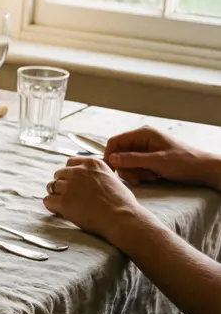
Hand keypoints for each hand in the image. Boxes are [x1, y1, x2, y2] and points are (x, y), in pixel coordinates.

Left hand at [44, 157, 148, 241]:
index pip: (70, 163)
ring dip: (56, 195)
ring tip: (66, 204)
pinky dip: (52, 206)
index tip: (74, 183)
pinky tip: (60, 211)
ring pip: (51, 186)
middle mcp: (79, 171)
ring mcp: (70, 186)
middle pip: (58, 174)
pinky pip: (48, 200)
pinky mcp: (64, 201)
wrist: (122, 217)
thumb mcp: (112, 178)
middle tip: (70, 196)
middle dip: (62, 184)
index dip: (70, 174)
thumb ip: (96, 175)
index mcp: (92, 163)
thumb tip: (87, 180)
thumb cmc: (121, 202)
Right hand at [103, 127, 220, 188]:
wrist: (204, 170)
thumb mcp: (156, 161)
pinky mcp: (149, 159)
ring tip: (150, 177)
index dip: (110, 156)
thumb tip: (111, 159)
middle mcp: (142, 140)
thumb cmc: (184, 162)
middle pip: (120, 154)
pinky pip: (136, 167)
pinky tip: (153, 177)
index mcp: (144, 134)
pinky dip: (140, 174)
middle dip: (126, 168)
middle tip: (138, 178)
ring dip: (135, 173)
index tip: (112, 171)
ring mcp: (146, 150)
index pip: (115, 141)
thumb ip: (132, 159)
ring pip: (127, 162)